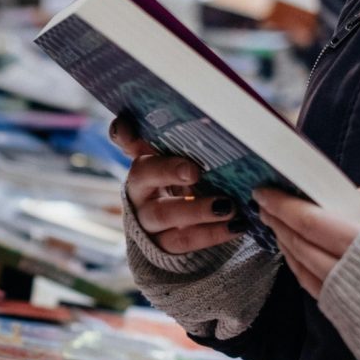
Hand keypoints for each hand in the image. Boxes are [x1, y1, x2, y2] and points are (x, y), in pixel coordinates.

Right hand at [111, 114, 243, 253]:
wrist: (185, 232)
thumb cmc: (191, 187)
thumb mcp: (190, 163)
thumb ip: (191, 141)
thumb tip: (207, 112)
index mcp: (144, 160)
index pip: (123, 137)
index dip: (125, 132)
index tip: (135, 129)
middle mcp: (138, 189)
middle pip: (143, 174)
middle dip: (168, 171)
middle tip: (195, 172)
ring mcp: (146, 220)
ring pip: (163, 214)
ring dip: (196, 209)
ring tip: (227, 206)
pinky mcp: (161, 246)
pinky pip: (183, 241)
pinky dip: (211, 234)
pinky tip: (235, 226)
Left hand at [253, 176, 359, 298]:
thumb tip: (359, 192)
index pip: (313, 222)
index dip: (284, 206)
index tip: (265, 192)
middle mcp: (356, 275)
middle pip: (303, 245)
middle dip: (279, 223)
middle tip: (264, 206)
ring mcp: (352, 299)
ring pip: (304, 268)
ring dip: (286, 243)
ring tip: (276, 225)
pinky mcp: (351, 313)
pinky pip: (314, 287)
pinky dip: (299, 267)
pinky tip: (294, 254)